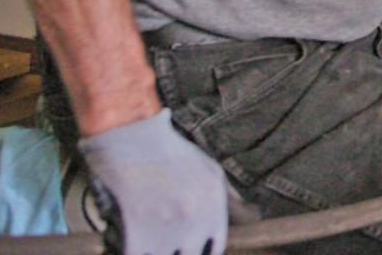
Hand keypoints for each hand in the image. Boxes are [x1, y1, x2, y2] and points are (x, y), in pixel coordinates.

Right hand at [79, 109, 228, 254]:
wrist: (131, 139)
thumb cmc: (170, 152)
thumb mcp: (210, 169)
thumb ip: (230, 198)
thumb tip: (250, 218)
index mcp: (212, 205)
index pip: (215, 248)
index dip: (205, 250)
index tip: (196, 247)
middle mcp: (192, 221)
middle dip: (183, 253)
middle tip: (173, 242)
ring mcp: (163, 232)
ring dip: (161, 252)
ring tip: (156, 238)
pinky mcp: (134, 240)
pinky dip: (139, 253)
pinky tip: (137, 241)